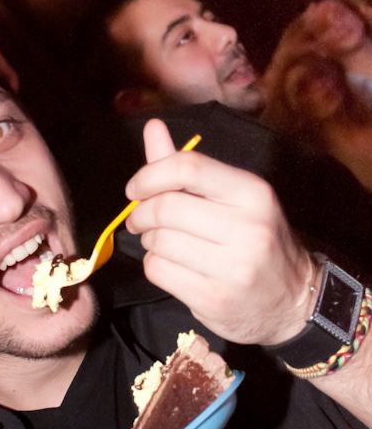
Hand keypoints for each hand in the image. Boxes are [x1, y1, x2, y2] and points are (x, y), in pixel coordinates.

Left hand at [125, 119, 315, 345]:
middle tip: (139, 220)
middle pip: (166, 208)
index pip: (188, 168)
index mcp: (253, 193)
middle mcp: (248, 228)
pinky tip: (172, 266)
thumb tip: (152, 127)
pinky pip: (158, 272)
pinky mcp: (214, 299)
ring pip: (158, 242)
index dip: (149, 175)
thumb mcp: (234, 198)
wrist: (291, 301)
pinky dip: (155, 266)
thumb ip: (188, 167)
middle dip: (141, 213)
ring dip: (149, 242)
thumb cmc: (255, 242)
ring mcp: (233, 268)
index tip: (136, 189)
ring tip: (164, 244)